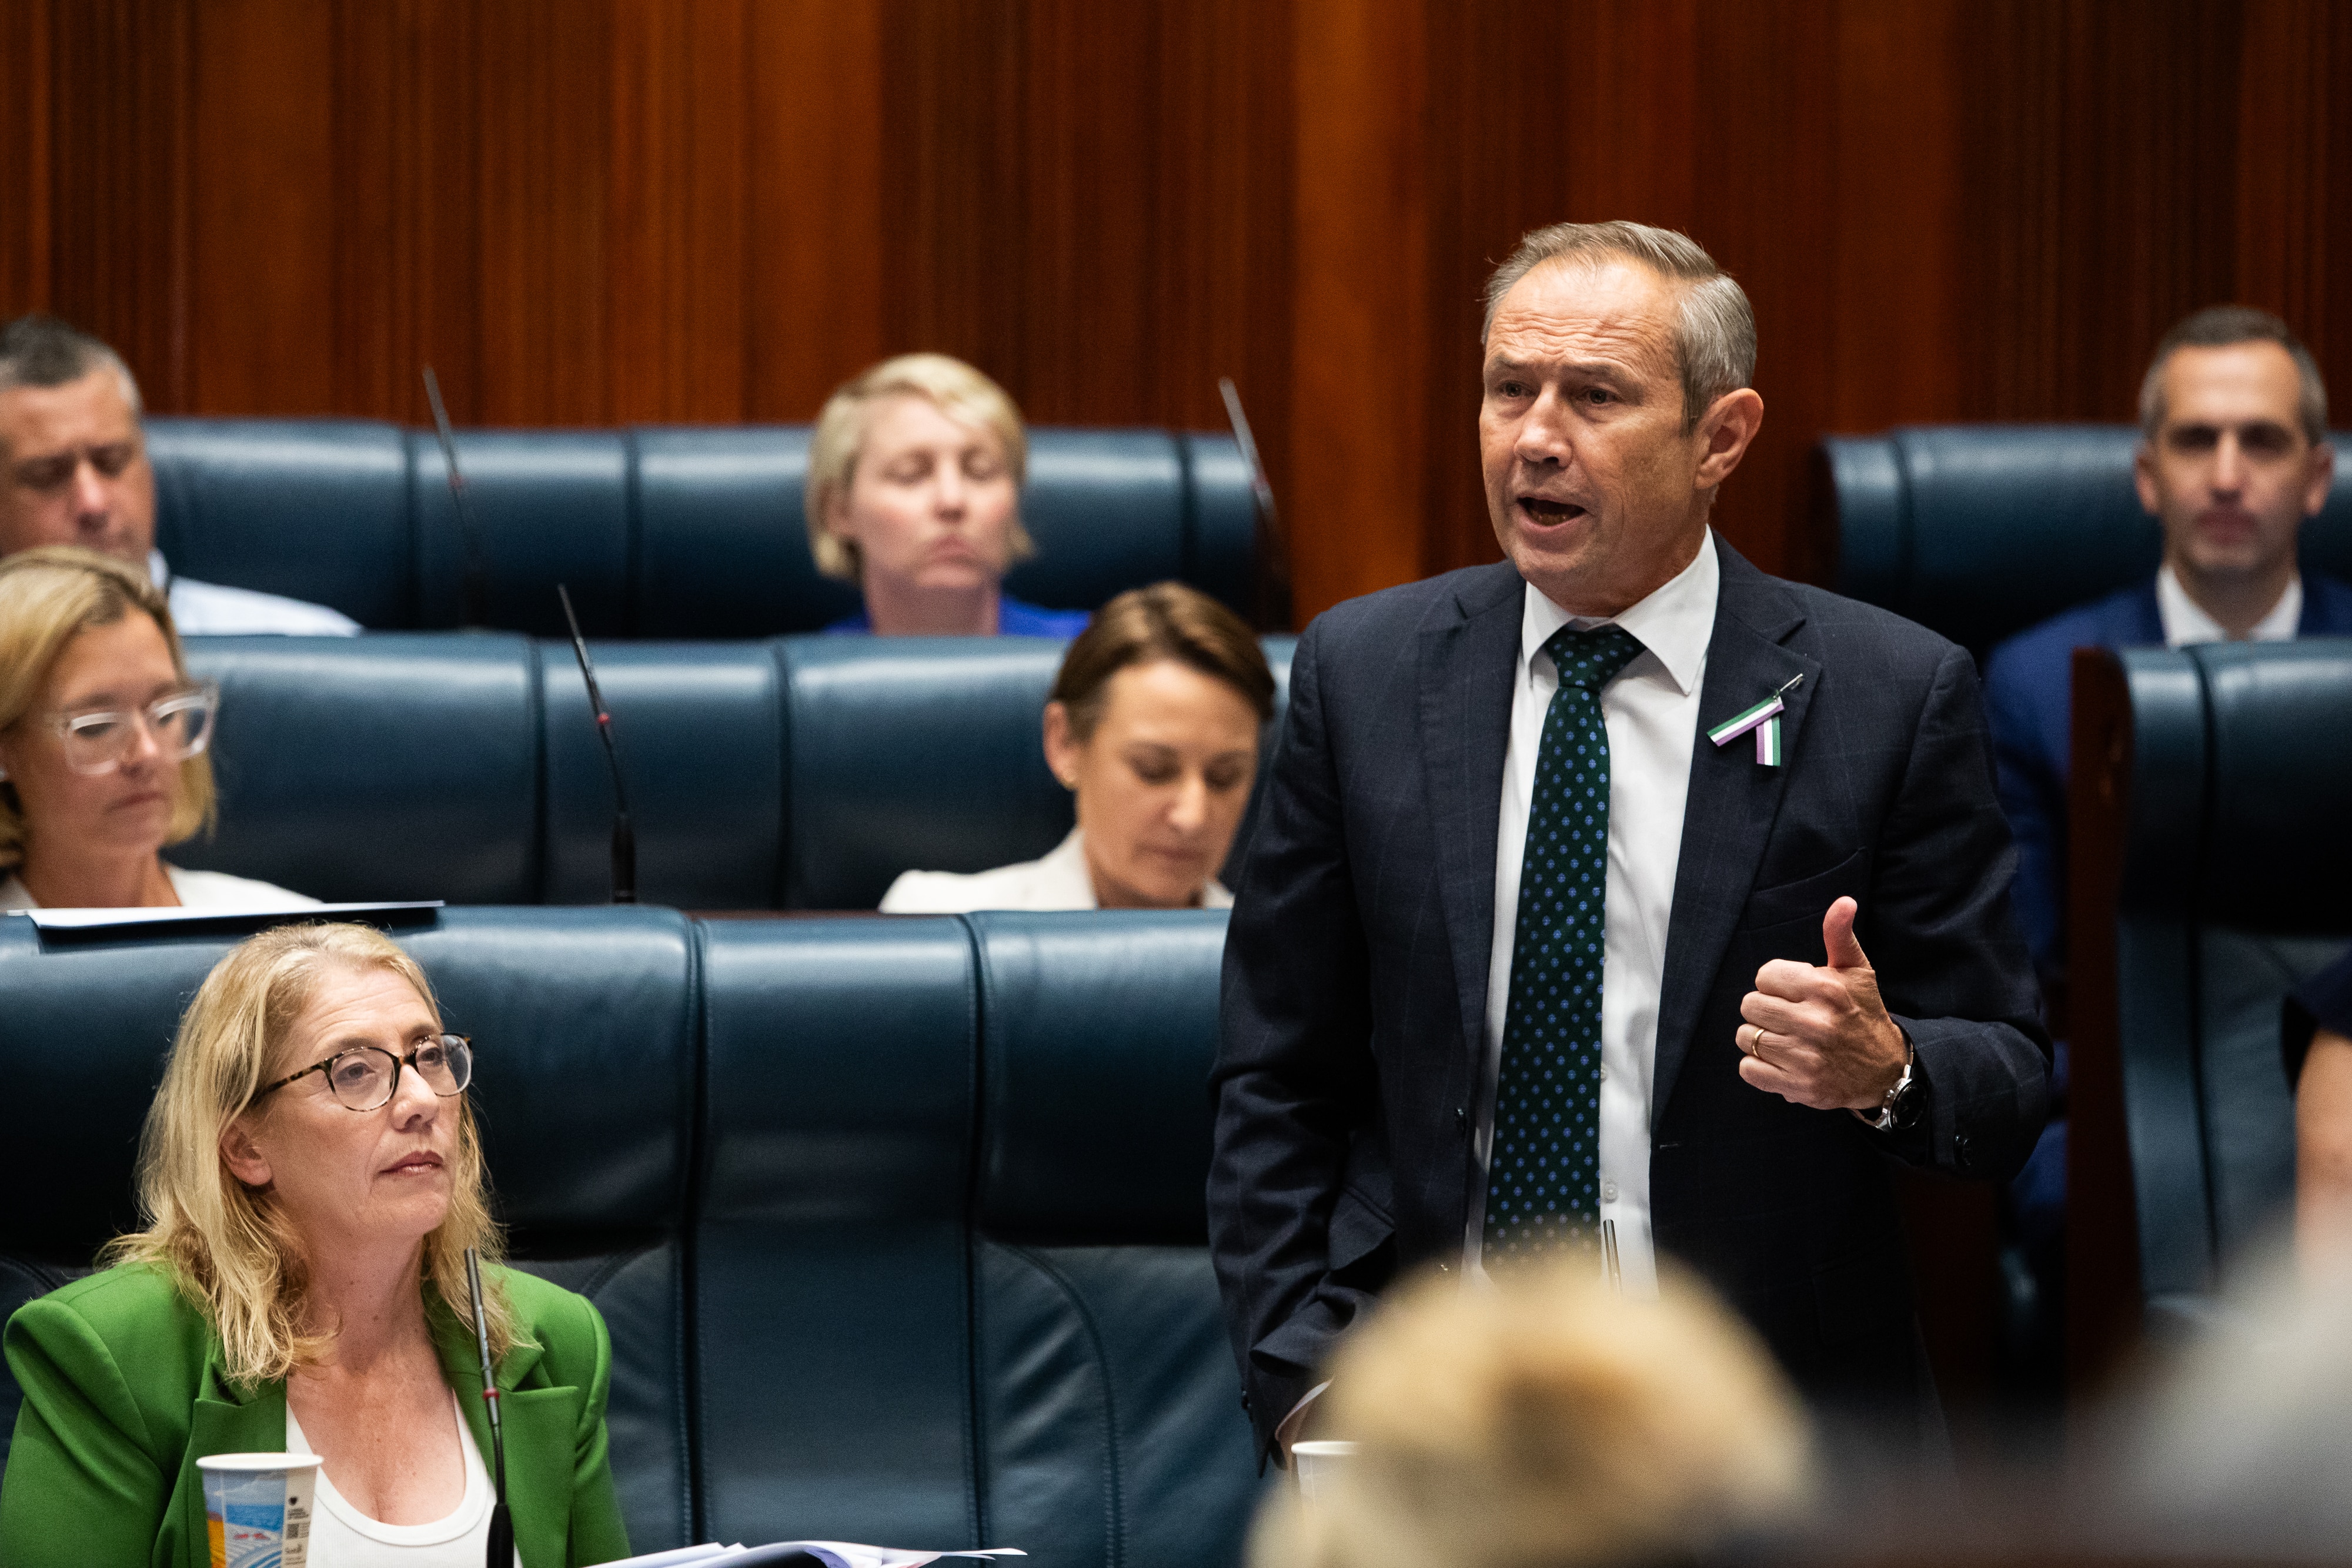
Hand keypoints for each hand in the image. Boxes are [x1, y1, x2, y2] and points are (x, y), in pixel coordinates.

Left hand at [1736, 896, 1908, 1110]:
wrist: (1884, 1070)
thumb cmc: (1863, 1014)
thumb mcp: (1856, 971)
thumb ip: (1840, 935)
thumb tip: (1843, 902)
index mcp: (1824, 989)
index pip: (1764, 976)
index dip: (1776, 983)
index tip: (1795, 993)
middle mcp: (1815, 1022)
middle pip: (1750, 1005)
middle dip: (1765, 1009)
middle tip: (1788, 1016)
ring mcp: (1806, 1057)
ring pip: (1745, 1036)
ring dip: (1760, 1038)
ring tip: (1785, 1038)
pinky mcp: (1799, 1086)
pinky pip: (1748, 1069)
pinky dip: (1758, 1067)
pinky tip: (1781, 1061)